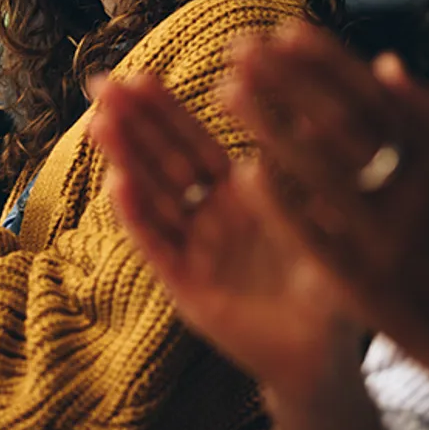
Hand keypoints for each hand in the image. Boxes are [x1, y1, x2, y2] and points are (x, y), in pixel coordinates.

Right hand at [89, 75, 364, 400]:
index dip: (167, 111)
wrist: (318, 355)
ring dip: (126, 160)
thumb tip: (318, 112)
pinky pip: (159, 246)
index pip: (195, 143)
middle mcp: (209, 216)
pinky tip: (116, 184)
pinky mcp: (184, 286)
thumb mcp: (324, 224)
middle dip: (132, 123)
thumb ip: (311, 177)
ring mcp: (194, 249)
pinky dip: (137, 217)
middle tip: (100, 83)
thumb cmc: (328, 287)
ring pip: (153, 197)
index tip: (140, 74)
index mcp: (241, 194)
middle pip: (164, 161)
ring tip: (100, 123)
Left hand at [228, 22, 428, 407]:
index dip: (326, 60)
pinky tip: (246, 171)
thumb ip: (427, 118)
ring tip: (227, 90)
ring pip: (321, 169)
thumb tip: (385, 61)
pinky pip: (314, 234)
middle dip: (287, 79)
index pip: (374, 95)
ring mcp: (389, 237)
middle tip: (238, 48)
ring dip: (271, 125)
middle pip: (341, 120)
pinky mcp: (365, 283)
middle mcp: (418, 190)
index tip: (282, 30)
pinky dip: (281, 201)